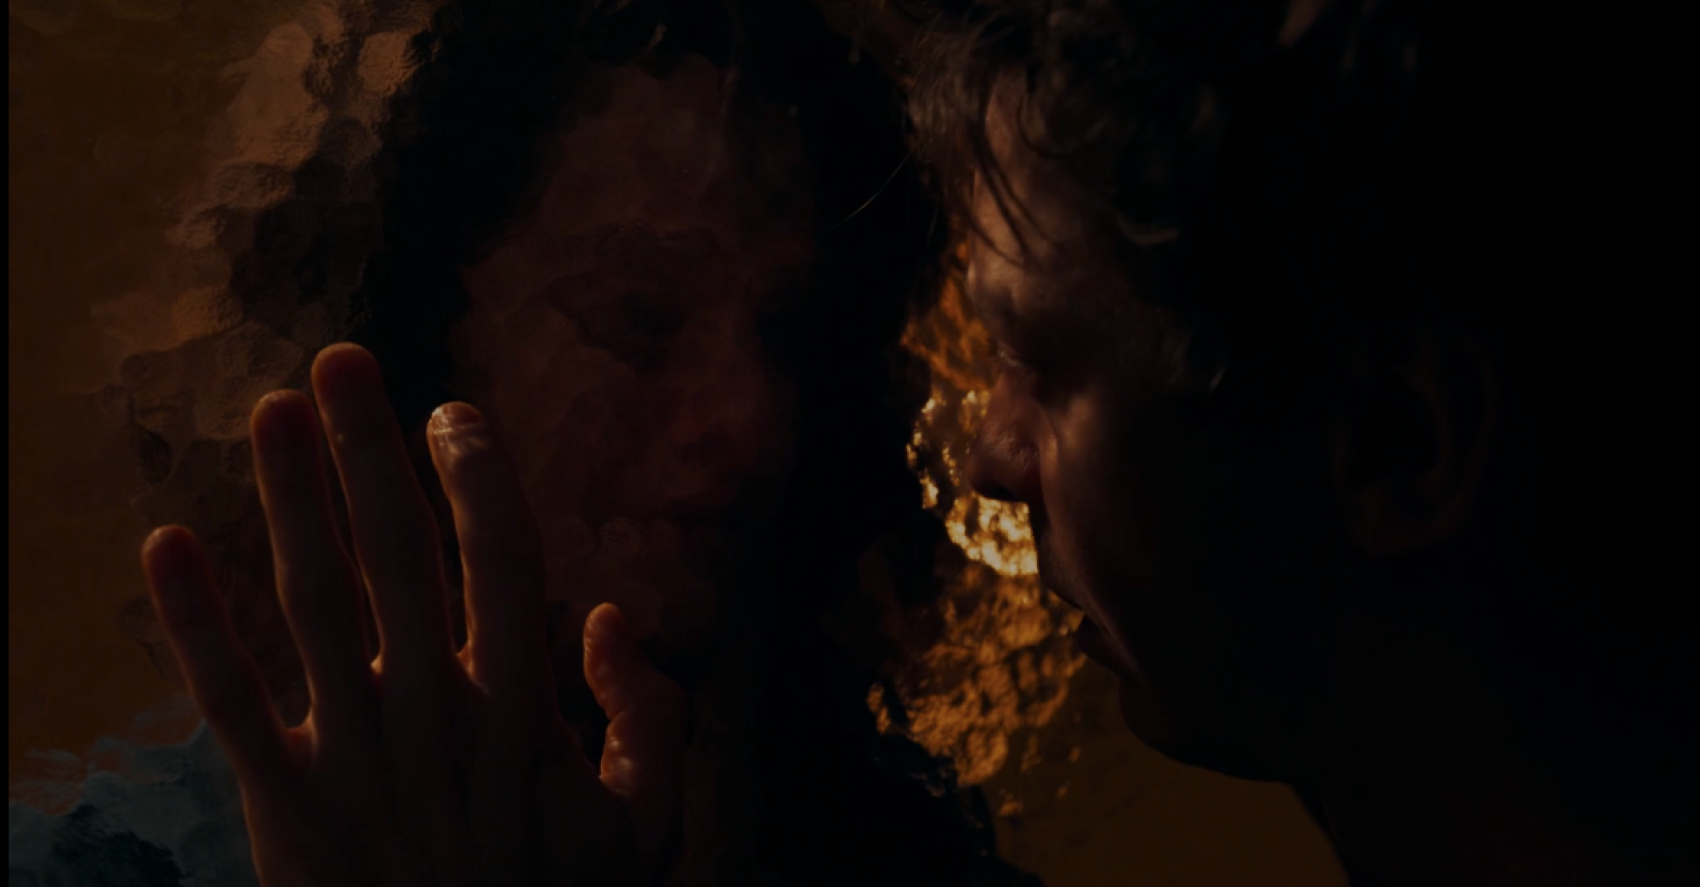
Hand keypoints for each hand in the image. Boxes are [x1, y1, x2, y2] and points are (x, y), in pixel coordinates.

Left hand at [140, 343, 688, 886]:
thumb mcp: (648, 829)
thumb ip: (654, 719)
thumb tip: (611, 616)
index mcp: (522, 713)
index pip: (502, 558)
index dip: (478, 473)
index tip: (451, 411)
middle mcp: (434, 717)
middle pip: (398, 554)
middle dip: (368, 449)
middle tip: (339, 360)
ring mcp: (354, 760)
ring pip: (313, 605)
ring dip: (288, 500)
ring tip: (268, 411)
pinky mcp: (286, 808)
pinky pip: (230, 704)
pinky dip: (192, 625)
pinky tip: (162, 544)